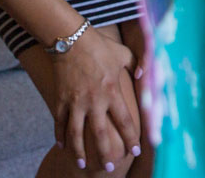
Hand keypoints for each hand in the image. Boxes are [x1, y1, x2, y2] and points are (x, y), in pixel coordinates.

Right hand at [50, 29, 140, 171]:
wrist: (71, 39)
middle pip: (100, 134)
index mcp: (112, 91)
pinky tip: (62, 146)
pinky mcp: (61, 99)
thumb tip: (145, 74)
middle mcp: (95, 100)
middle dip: (105, 153)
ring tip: (82, 164)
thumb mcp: (123, 54)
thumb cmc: (100, 46)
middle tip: (109, 167)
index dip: (131, 138)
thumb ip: (137, 65)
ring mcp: (76, 102)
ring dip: (80, 151)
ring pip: (77, 134)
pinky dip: (60, 135)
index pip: (124, 121)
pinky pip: (59, 122)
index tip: (135, 150)